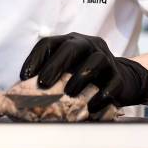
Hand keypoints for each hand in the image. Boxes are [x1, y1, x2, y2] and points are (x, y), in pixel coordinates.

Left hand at [20, 32, 147, 111]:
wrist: (122, 80)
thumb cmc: (86, 76)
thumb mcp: (67, 70)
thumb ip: (50, 77)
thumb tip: (24, 95)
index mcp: (70, 42)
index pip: (49, 43)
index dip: (35, 58)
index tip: (25, 76)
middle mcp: (88, 45)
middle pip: (72, 47)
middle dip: (56, 64)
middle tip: (43, 83)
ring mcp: (106, 58)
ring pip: (95, 60)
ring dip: (79, 77)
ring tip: (69, 92)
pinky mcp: (119, 76)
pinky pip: (112, 84)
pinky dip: (101, 96)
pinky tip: (91, 106)